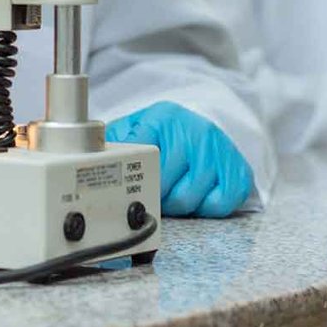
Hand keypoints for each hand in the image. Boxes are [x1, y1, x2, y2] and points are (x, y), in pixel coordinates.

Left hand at [106, 101, 252, 217]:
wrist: (206, 124)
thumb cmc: (166, 133)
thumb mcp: (137, 126)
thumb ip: (114, 140)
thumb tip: (87, 156)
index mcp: (163, 119)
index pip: (142, 156)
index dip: (132, 180)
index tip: (123, 190)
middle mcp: (194, 132)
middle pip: (163, 186)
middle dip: (154, 195)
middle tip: (153, 190)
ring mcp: (219, 151)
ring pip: (188, 200)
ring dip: (177, 204)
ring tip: (174, 190)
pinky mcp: (239, 170)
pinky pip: (219, 206)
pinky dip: (206, 208)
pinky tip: (199, 193)